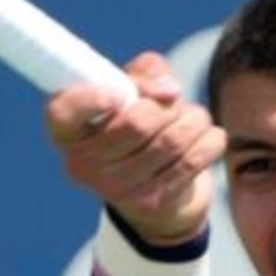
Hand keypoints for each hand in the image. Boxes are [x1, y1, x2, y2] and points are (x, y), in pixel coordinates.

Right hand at [45, 52, 223, 245]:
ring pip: (173, 139)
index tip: (119, 95)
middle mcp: (83, 165)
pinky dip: (210, 139)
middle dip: (167, 105)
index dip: (92, 98)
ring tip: (192, 119)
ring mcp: (117, 189)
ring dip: (194, 120)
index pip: (64, 111)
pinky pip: (195, 158)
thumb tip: (168, 91)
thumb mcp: (132, 90)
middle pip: (137, 122)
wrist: (156, 193)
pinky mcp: (152, 202)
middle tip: (171, 104)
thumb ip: (145, 73)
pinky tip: (204, 137)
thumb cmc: (138, 126)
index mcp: (67, 132)